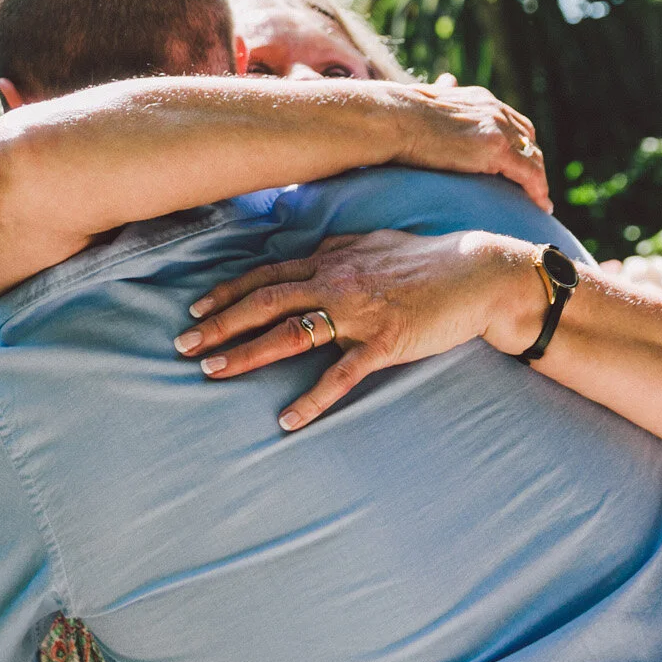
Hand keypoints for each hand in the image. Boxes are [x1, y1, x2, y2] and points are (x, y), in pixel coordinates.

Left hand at [173, 230, 545, 430]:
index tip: (196, 310)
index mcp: (332, 259)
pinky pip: (341, 374)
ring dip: (246, 354)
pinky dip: (311, 399)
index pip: (266, 275)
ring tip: (212, 373)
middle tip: (183, 347)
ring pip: (290, 334)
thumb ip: (338, 246)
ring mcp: (359, 312)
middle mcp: (336, 281)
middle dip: (219, 325)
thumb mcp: (375, 242)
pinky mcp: (385, 341)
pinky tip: (286, 420)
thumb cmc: (427, 259)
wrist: (478, 272)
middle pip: (264, 302)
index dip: (227, 292)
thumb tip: (313, 247)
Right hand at [391, 85, 550, 211]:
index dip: (521, 145)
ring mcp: (498, 128)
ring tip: (540, 202)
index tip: (521, 164)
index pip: (513, 123)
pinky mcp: (495, 148)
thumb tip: (447, 80)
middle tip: (534, 187)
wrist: (393, 118)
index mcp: (481, 99)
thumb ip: (444, 92)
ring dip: (539, 180)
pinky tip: (540, 206)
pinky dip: (537, 190)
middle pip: (528, 139)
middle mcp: (495, 110)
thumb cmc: (399, 113)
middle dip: (534, 162)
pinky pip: (528, 174)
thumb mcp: (430, 96)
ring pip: (534, 157)